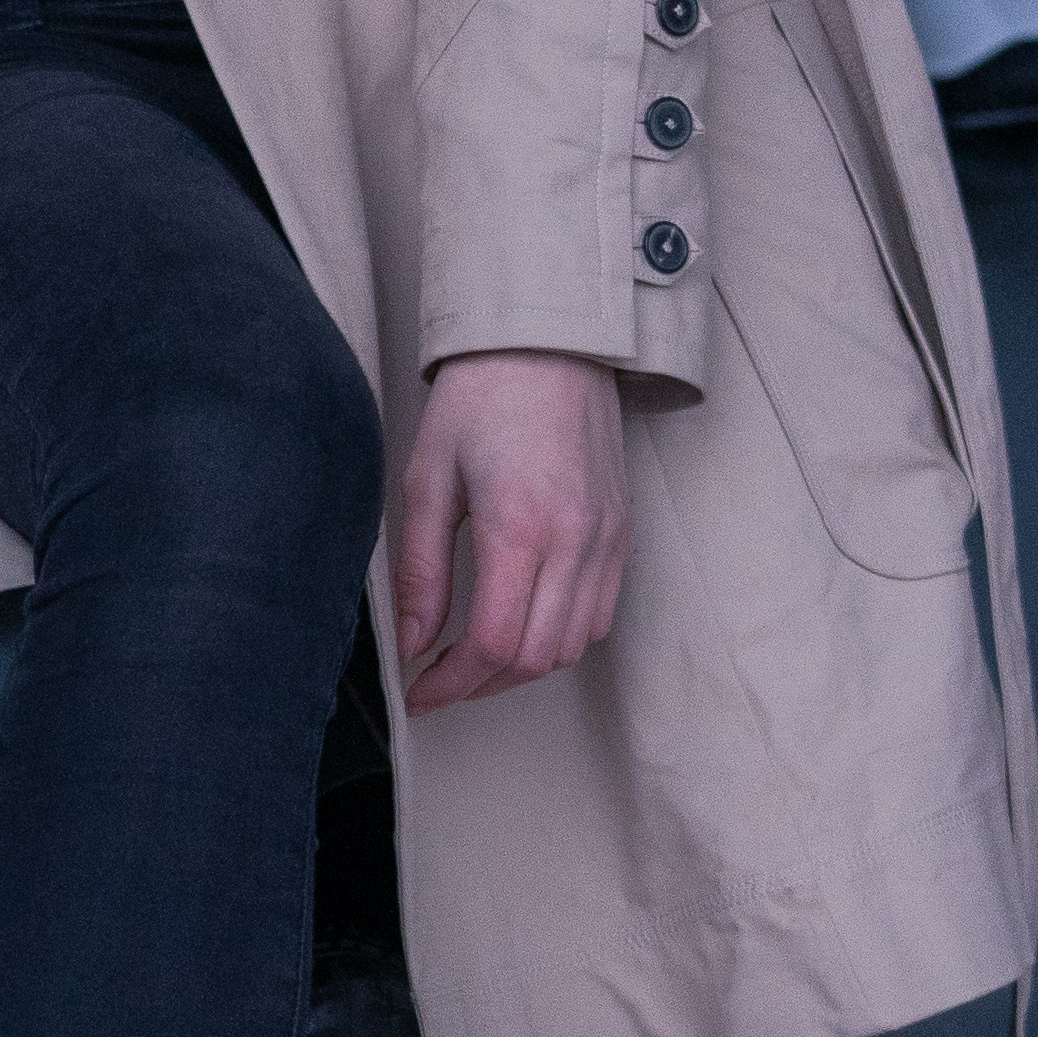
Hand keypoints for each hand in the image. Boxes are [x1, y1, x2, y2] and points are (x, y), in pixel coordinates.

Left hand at [392, 352, 630, 708]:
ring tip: (474, 657)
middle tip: (438, 681)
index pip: (493, 643)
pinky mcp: (623, 532)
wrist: (550, 341)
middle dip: (481, 685)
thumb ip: (421, 571)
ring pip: (572, 646)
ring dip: (521, 667)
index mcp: (519, 526)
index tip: (418, 694)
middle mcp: (575, 541)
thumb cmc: (480, 398)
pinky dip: (559, 638)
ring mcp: (607, 539)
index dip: (451, 684)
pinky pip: (599, 615)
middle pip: (534, 658)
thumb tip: (414, 645)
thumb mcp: (428, 478)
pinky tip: (520, 623)